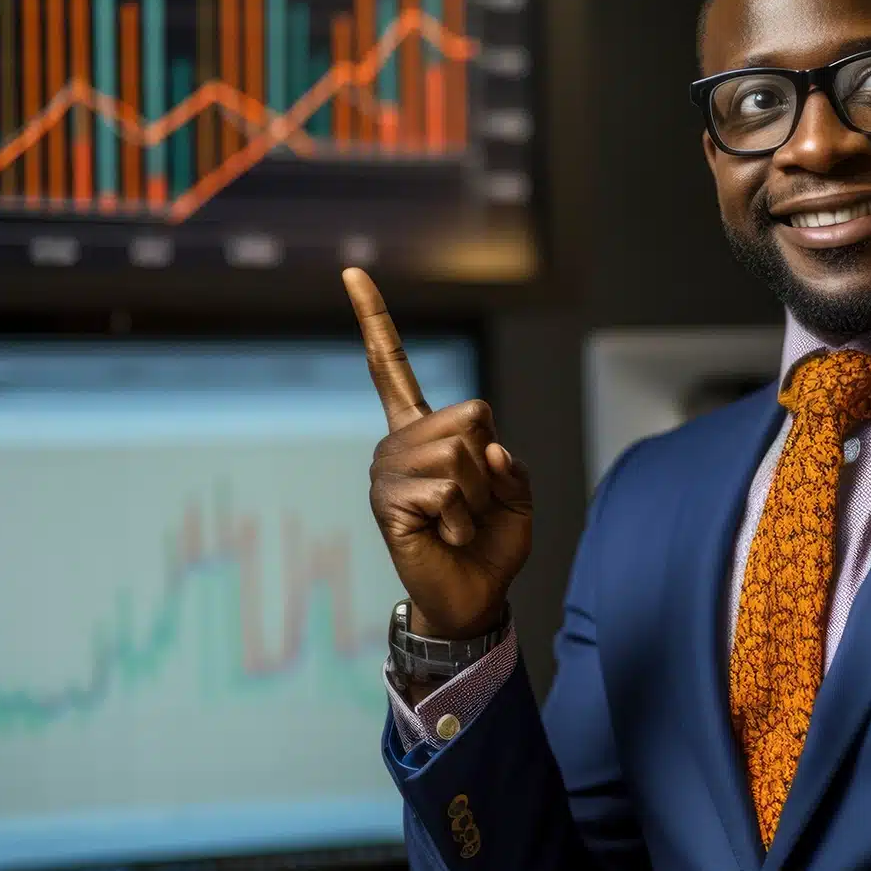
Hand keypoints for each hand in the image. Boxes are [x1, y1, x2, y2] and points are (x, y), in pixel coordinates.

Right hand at [344, 267, 531, 638]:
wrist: (474, 597)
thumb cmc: (493, 542)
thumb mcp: (518, 491)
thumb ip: (509, 461)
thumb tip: (487, 447)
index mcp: (425, 431)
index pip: (393, 368)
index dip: (374, 320)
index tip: (352, 273)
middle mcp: (398, 444)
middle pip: (469, 417)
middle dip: (491, 465)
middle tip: (474, 504)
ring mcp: (387, 472)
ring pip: (461, 454)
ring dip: (478, 496)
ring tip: (459, 522)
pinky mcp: (386, 504)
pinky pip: (447, 490)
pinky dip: (462, 518)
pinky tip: (445, 535)